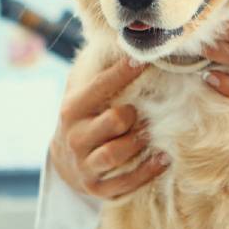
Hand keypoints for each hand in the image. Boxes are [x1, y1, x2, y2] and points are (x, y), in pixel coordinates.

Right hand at [50, 57, 168, 199]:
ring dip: (139, 142)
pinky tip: (163, 158)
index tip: (143, 60)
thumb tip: (117, 39)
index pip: (99, 87)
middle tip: (141, 112)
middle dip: (132, 114)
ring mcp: (85, 165)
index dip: (122, 72)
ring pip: (116, 153)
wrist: (65, 163)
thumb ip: (96, 71)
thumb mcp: (81, 95)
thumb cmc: (84, 119)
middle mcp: (76, 137)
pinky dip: (147, 171)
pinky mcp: (97, 188)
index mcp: (72, 109)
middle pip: (113, 121)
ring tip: (152, 133)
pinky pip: (125, 182)